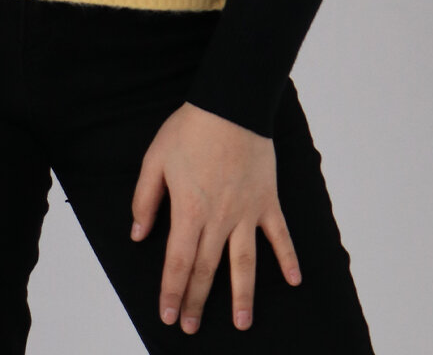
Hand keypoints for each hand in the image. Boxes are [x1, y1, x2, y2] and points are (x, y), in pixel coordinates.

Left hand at [130, 100, 301, 333]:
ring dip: (242, 296)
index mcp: (189, 210)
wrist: (230, 104)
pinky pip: (280, 235)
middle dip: (197, 301)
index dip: (172, 291)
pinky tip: (294, 281)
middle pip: (207, 269)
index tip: (168, 315)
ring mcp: (246, 212)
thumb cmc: (190, 129)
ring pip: (244, 263)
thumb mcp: (155, 159)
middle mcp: (219, 219)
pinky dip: (288, 258)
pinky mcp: (267, 201)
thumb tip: (139, 234)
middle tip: (190, 328)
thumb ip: (145, 199)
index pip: (178, 262)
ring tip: (242, 324)